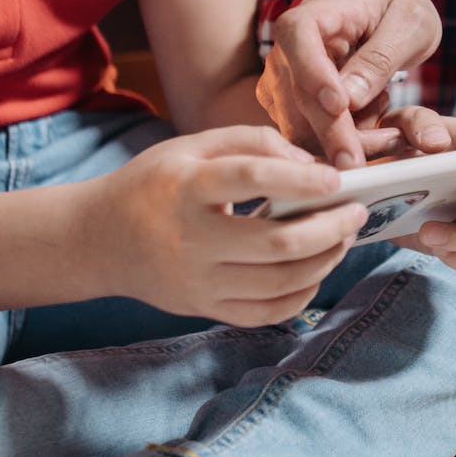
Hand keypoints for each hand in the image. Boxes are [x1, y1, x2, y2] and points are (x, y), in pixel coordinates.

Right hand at [90, 125, 367, 327]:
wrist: (98, 240)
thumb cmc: (155, 183)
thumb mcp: (192, 145)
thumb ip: (251, 142)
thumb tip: (309, 165)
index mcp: (185, 187)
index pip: (249, 180)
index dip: (299, 180)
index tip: (336, 179)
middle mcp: (191, 239)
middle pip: (276, 244)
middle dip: (330, 229)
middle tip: (357, 212)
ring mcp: (197, 282)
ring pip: (279, 284)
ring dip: (325, 261)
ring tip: (344, 238)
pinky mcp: (203, 308)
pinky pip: (265, 314)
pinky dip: (301, 295)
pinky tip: (317, 271)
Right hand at [257, 0, 442, 167]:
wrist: (379, 7)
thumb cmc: (395, 6)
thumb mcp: (407, 23)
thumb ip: (379, 58)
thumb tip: (349, 100)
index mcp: (317, 11)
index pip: (299, 37)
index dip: (314, 74)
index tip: (340, 106)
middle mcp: (287, 48)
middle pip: (297, 95)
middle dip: (335, 131)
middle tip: (378, 151)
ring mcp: (282, 81)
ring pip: (299, 126)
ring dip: (344, 143)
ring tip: (393, 134)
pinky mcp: (288, 107)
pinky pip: (307, 137)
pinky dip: (342, 144)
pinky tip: (376, 128)